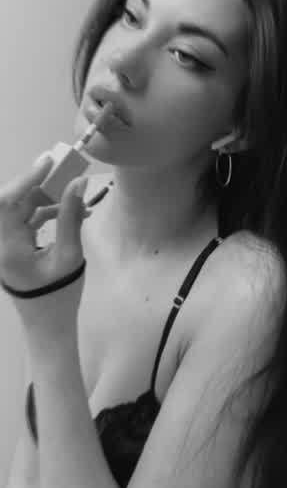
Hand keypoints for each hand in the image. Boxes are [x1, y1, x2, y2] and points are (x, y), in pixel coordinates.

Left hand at [0, 155, 91, 342]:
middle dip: (36, 184)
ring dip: (45, 198)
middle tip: (62, 171)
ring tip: (74, 195)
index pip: (7, 203)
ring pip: (20, 210)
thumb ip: (71, 217)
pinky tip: (70, 212)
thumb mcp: (70, 256)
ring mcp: (4, 245)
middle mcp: (0, 243)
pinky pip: (26, 221)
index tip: (48, 161)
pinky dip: (46, 213)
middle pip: (12, 203)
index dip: (26, 178)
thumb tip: (77, 183)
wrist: (48, 326)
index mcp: (8, 248)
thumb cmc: (60, 296)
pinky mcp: (13, 247)